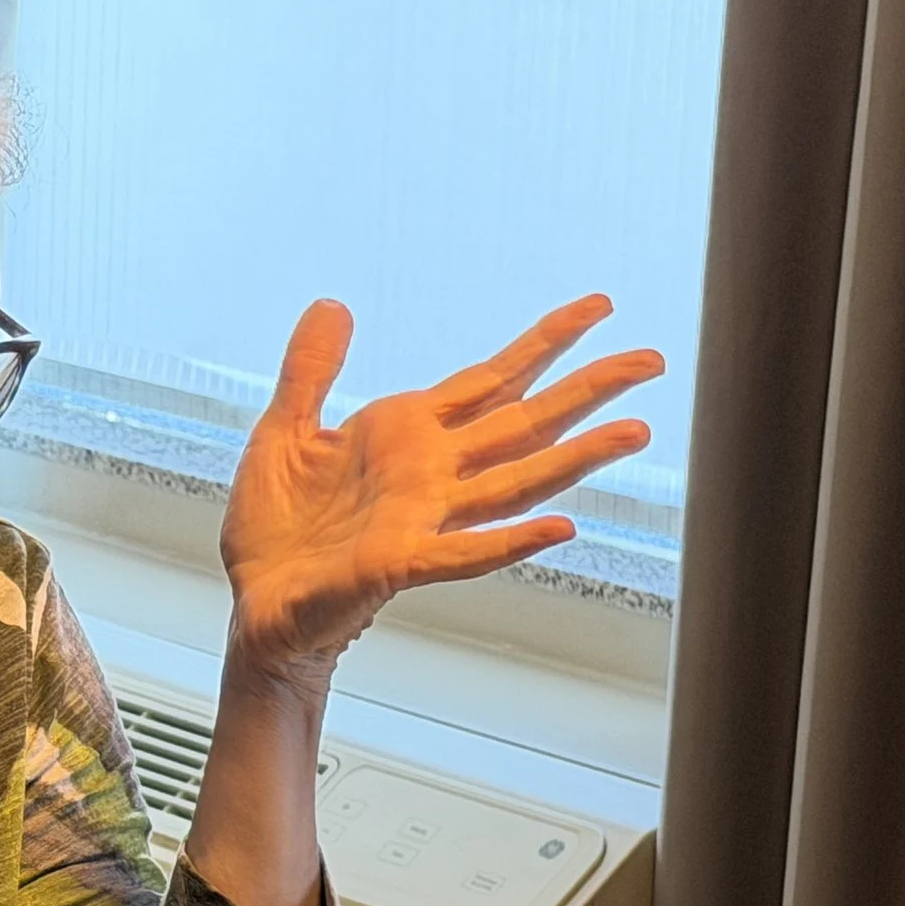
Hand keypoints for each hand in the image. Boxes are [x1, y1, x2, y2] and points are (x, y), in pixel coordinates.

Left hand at [219, 295, 660, 687]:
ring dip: (573, 458)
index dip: (545, 343)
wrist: (253, 601)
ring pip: (514, 482)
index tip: (599, 308)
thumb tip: (333, 304)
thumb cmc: (276, 529)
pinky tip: (560, 529)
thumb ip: (311, 370)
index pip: (492, 380)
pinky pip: (465, 552)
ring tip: (633, 432)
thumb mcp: (284, 432)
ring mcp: (423, 520)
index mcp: (407, 436)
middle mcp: (431, 475)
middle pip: (524, 423)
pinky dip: (511, 541)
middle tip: (651, 359)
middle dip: (586, 390)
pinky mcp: (400, 563)